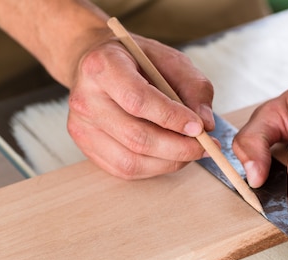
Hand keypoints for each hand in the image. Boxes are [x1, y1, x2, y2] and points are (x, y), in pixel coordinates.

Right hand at [67, 33, 214, 178]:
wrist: (99, 67)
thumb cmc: (135, 62)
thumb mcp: (170, 60)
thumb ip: (193, 87)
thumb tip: (206, 124)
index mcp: (102, 67)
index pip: (138, 100)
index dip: (172, 118)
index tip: (199, 127)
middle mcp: (85, 99)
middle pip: (135, 137)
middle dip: (178, 148)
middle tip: (204, 147)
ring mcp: (81, 127)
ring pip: (131, 161)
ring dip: (169, 161)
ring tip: (190, 151)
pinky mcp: (86, 147)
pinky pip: (124, 170)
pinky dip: (154, 167)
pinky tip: (168, 155)